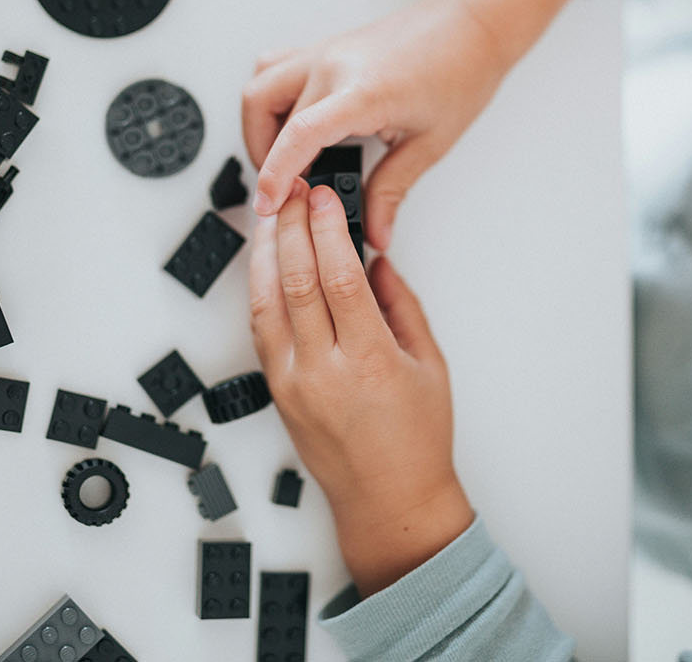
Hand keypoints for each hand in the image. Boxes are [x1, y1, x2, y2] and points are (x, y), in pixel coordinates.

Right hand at [242, 0, 581, 250]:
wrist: (469, 25)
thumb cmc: (459, 72)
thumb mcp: (430, 143)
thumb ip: (392, 191)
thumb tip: (375, 231)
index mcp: (364, 90)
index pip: (299, 134)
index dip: (274, 173)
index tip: (267, 204)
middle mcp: (334, 64)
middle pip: (267, 114)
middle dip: (268, 161)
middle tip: (288, 191)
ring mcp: (324, 51)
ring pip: (259, 88)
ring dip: (259, 128)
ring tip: (284, 159)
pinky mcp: (323, 47)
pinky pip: (273, 69)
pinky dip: (270, 99)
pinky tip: (290, 122)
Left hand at [249, 177, 473, 595]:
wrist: (388, 501)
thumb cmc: (415, 441)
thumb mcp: (430, 365)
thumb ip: (402, 305)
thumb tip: (377, 260)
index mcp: (371, 363)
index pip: (341, 279)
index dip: (329, 230)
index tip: (327, 197)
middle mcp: (324, 373)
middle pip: (297, 282)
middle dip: (294, 227)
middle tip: (296, 190)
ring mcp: (293, 384)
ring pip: (266, 302)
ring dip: (267, 251)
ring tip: (274, 214)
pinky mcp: (277, 391)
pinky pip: (261, 328)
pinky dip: (260, 287)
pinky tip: (266, 261)